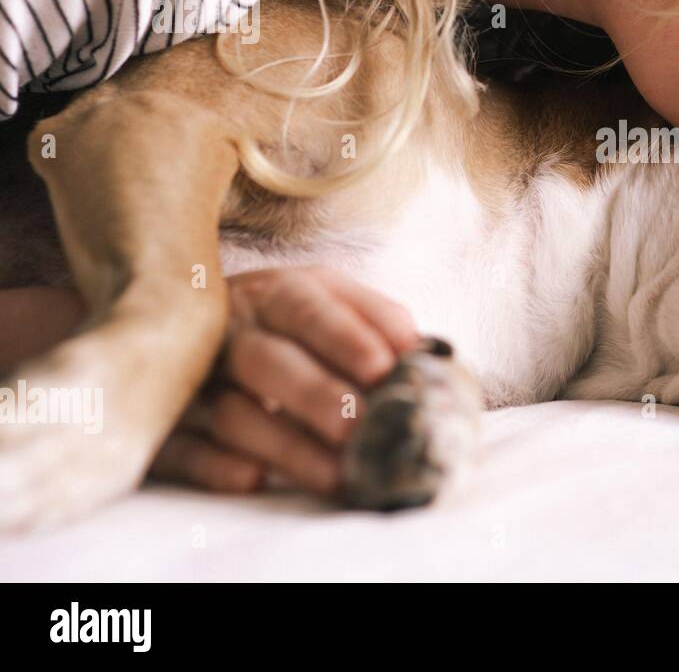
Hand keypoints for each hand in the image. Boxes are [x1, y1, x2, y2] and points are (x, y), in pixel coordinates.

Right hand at [150, 266, 418, 495]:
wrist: (194, 321)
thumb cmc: (288, 321)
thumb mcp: (331, 301)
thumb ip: (377, 320)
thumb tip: (420, 351)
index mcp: (275, 294)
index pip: (309, 309)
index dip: (345, 338)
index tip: (385, 369)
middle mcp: (228, 331)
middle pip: (268, 362)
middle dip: (316, 396)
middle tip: (358, 428)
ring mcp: (190, 378)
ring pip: (232, 413)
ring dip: (285, 445)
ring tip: (337, 475)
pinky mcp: (164, 424)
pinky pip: (181, 449)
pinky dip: (215, 466)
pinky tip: (254, 479)